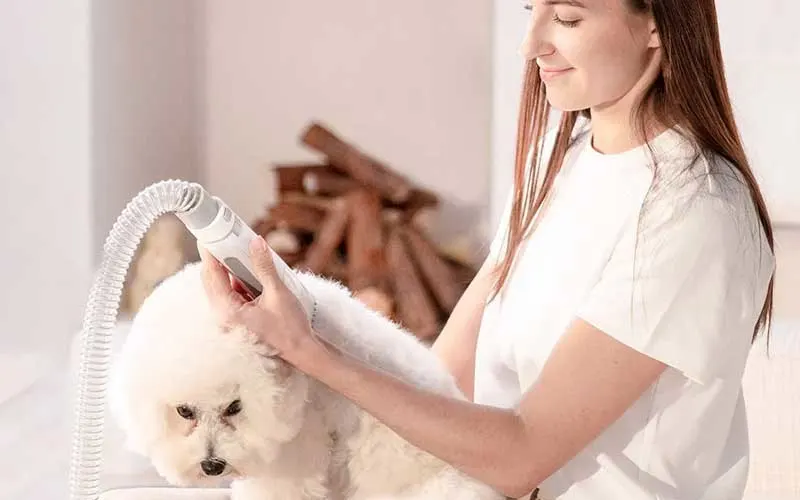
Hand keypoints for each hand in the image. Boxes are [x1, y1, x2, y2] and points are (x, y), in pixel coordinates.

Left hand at [198, 236, 315, 360]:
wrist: (300, 352)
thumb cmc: (290, 329)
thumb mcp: (278, 293)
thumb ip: (264, 266)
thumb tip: (255, 242)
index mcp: (228, 311)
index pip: (212, 275)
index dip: (210, 253)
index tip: (210, 235)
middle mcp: (223, 317)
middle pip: (211, 280)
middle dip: (217, 259)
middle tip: (225, 238)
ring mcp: (228, 319)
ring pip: (220, 287)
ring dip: (228, 269)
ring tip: (239, 251)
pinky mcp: (236, 319)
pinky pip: (230, 294)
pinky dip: (236, 281)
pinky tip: (248, 270)